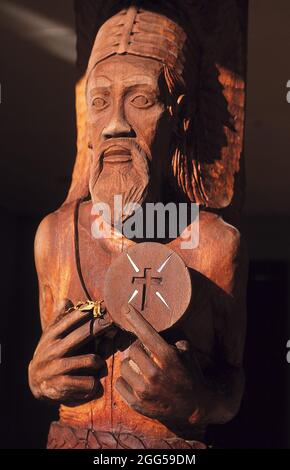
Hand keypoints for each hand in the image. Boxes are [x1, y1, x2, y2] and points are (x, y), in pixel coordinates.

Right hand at [29, 299, 112, 403]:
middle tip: (111, 325)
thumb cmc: (50, 353)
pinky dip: (95, 384)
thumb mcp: (51, 336)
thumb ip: (60, 319)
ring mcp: (57, 367)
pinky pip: (88, 382)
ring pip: (91, 360)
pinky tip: (94, 385)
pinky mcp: (61, 385)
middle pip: (84, 334)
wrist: (34, 383)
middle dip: (101, 327)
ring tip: (100, 365)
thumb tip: (66, 299)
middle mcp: (53, 349)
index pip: (72, 319)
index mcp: (52, 335)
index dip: (89, 312)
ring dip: (100, 363)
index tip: (102, 308)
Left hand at [115, 305, 202, 426]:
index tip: (125, 307)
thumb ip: (171, 340)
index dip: (134, 318)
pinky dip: (125, 380)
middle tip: (143, 351)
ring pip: (124, 366)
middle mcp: (155, 374)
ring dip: (130, 363)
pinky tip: (134, 380)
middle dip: (137, 348)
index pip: (146, 333)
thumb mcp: (187, 353)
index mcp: (168, 358)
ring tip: (139, 366)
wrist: (196, 407)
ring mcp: (145, 391)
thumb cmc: (191, 376)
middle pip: (133, 350)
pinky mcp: (137, 404)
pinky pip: (120, 384)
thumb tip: (153, 329)